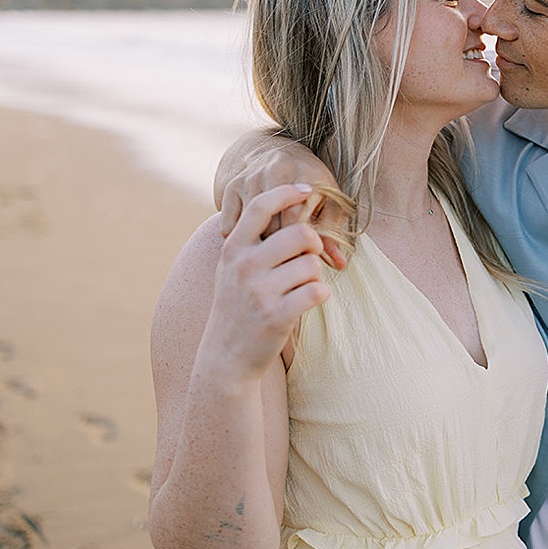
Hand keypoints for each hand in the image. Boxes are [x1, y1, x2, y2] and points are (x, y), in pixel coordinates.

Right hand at [204, 184, 331, 380]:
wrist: (226, 357)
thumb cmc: (236, 307)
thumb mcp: (231, 269)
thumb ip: (249, 240)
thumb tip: (279, 203)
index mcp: (234, 249)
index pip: (261, 206)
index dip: (287, 193)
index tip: (307, 191)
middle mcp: (244, 266)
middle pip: (300, 233)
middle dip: (314, 243)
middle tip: (310, 256)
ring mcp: (259, 291)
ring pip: (312, 264)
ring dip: (316, 275)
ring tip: (303, 287)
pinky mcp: (277, 315)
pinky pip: (317, 291)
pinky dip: (320, 295)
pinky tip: (310, 301)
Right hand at [217, 139, 347, 268]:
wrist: (282, 154)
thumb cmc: (313, 187)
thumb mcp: (329, 205)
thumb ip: (332, 234)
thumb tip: (340, 264)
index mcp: (305, 173)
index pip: (297, 218)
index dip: (300, 245)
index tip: (304, 259)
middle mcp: (276, 170)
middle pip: (273, 222)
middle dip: (281, 248)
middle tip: (288, 264)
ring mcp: (251, 177)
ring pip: (251, 224)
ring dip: (260, 246)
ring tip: (272, 259)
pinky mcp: (232, 185)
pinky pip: (230, 223)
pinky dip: (240, 239)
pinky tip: (253, 247)